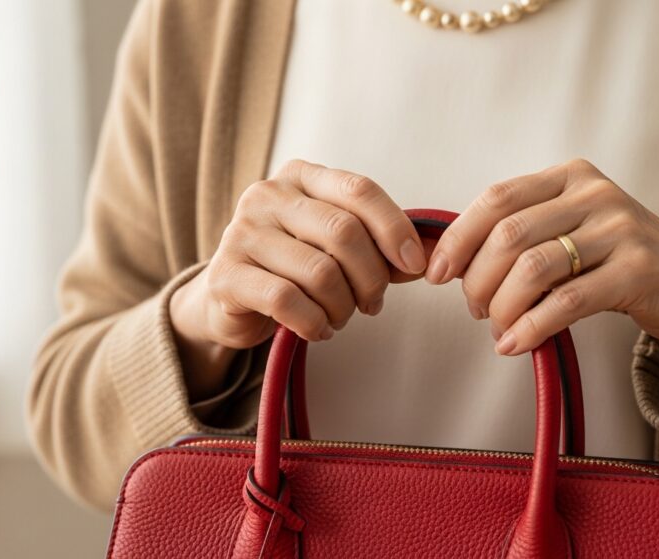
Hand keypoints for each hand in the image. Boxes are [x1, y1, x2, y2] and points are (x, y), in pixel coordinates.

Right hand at [170, 159, 426, 399]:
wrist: (232, 299)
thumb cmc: (295, 268)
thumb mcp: (340, 248)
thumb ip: (383, 247)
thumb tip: (432, 256)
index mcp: (302, 177)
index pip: (360, 190)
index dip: (395, 228)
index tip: (415, 264)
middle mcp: (268, 195)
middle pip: (343, 232)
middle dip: (371, 277)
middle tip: (372, 303)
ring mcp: (242, 232)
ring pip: (319, 272)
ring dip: (342, 306)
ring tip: (340, 317)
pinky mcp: (226, 275)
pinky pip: (287, 300)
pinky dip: (314, 322)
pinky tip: (317, 329)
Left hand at [425, 159, 658, 370]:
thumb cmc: (621, 261)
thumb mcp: (574, 230)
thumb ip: (524, 234)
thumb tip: (449, 261)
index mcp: (571, 176)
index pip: (497, 199)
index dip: (458, 238)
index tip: (436, 274)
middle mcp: (595, 193)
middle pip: (509, 235)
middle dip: (477, 279)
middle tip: (475, 310)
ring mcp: (620, 229)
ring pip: (533, 268)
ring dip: (502, 307)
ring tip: (498, 329)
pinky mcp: (639, 270)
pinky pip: (567, 302)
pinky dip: (532, 327)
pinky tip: (515, 345)